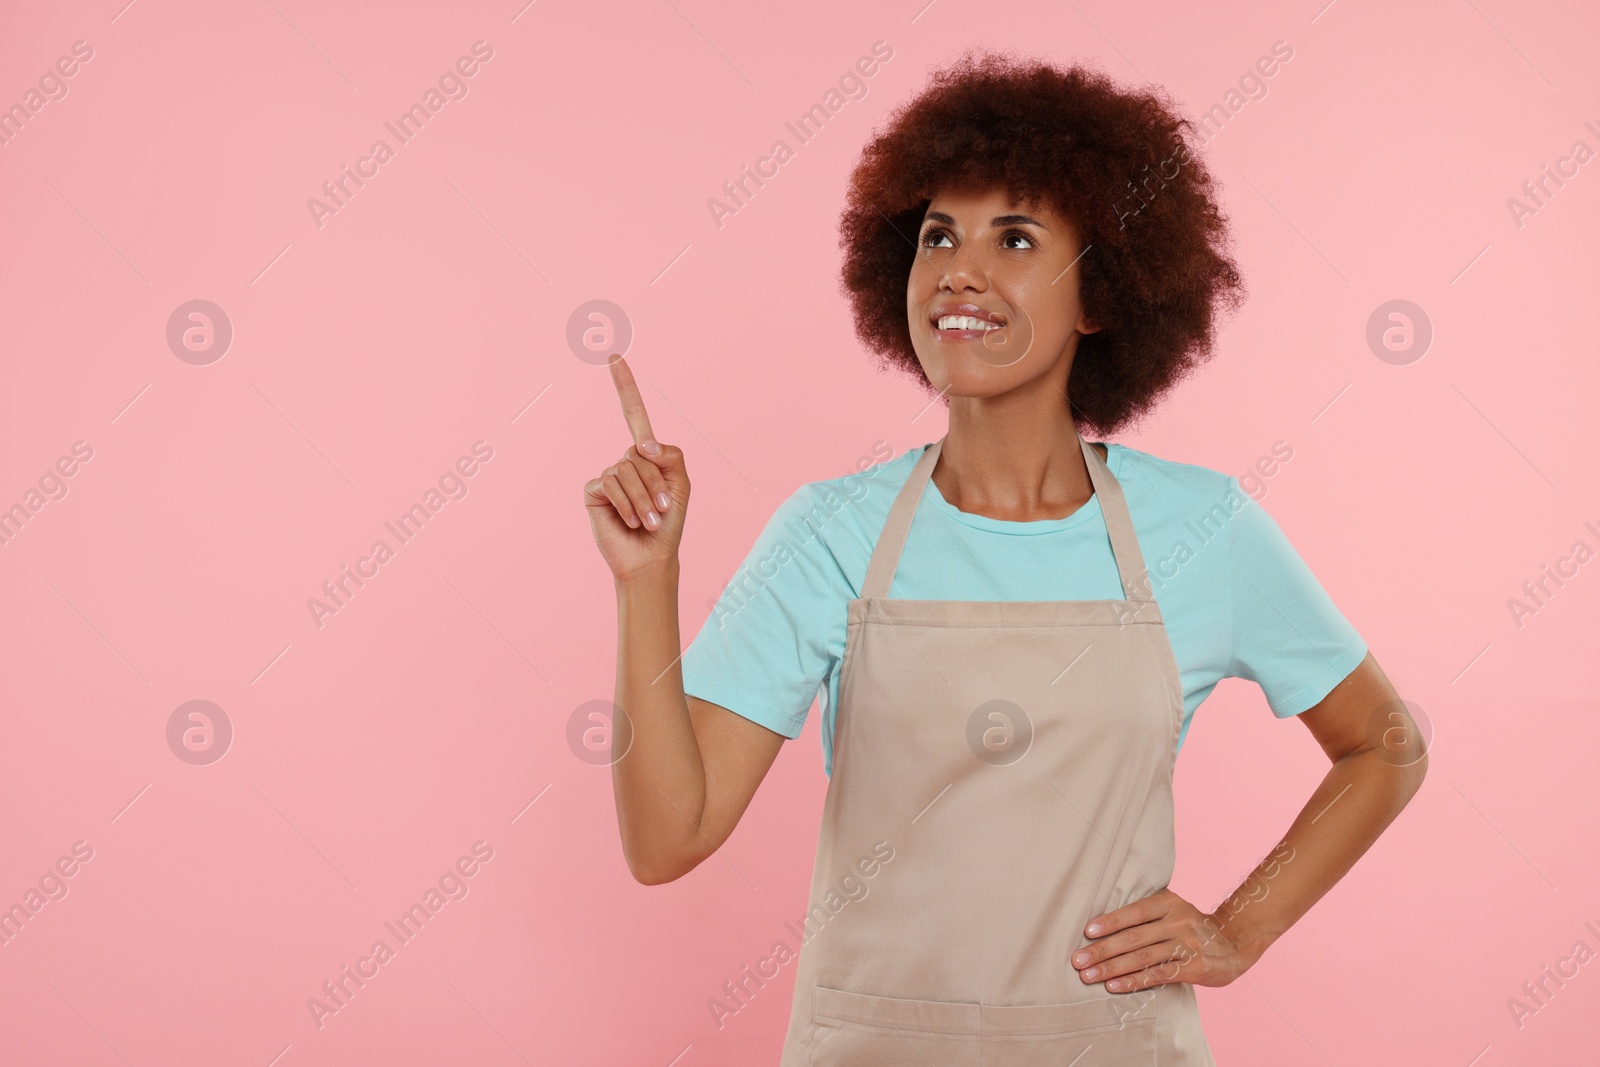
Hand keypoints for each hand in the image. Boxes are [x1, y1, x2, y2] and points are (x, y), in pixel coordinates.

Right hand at [583, 355, 689, 581]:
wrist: (650, 557)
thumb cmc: (668, 524)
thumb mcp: (681, 485)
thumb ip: (670, 456)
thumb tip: (641, 443)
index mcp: (646, 455)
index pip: (634, 414)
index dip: (625, 386)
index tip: (614, 357)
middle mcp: (625, 460)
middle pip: (640, 452)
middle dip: (656, 484)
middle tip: (661, 512)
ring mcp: (608, 475)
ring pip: (626, 469)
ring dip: (643, 499)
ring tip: (647, 521)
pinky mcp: (594, 492)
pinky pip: (610, 483)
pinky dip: (626, 504)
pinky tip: (629, 521)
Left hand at [1069, 888, 1255, 992]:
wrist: (1234, 943)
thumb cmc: (1191, 927)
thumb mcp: (1173, 910)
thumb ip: (1145, 914)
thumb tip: (1100, 924)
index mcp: (1168, 903)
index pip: (1134, 912)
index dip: (1110, 922)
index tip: (1086, 932)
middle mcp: (1177, 921)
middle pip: (1133, 937)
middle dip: (1102, 950)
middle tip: (1077, 960)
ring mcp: (1186, 945)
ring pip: (1142, 958)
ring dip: (1112, 968)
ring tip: (1089, 976)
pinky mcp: (1193, 967)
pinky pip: (1157, 975)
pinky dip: (1133, 981)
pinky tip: (1114, 986)